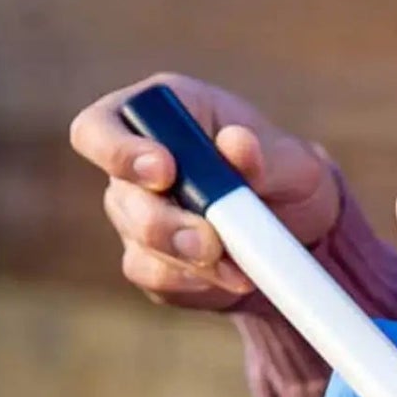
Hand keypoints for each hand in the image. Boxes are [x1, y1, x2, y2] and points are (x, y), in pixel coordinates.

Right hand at [70, 73, 341, 310]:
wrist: (297, 231)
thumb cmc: (287, 177)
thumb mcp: (292, 161)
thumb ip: (264, 154)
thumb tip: (236, 142)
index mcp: (163, 114)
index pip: (98, 127)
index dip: (118, 150)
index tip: (164, 171)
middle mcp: (135, 165)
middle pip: (120, 197)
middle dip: (164, 224)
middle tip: (210, 242)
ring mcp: (136, 216)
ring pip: (138, 243)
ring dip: (187, 259)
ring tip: (239, 267)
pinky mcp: (149, 261)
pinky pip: (155, 277)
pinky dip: (195, 282)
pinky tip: (232, 277)